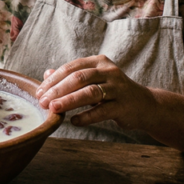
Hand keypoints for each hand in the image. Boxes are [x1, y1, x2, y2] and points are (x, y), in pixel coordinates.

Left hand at [34, 55, 154, 129]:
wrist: (144, 105)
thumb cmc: (114, 92)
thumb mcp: (93, 81)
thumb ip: (72, 77)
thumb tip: (47, 74)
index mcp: (99, 62)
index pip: (71, 68)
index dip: (53, 80)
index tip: (39, 92)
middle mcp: (109, 72)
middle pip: (79, 78)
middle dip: (58, 90)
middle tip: (43, 102)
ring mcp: (118, 88)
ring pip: (90, 93)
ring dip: (69, 101)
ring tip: (54, 109)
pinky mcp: (124, 106)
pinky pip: (102, 111)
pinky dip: (87, 116)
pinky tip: (74, 121)